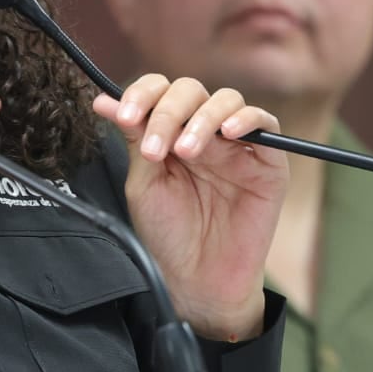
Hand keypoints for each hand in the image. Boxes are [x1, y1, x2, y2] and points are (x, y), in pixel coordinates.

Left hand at [93, 76, 286, 341]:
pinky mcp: (268, 162)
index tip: (122, 115)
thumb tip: (104, 99)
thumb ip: (135, 139)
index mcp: (170, 132)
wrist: (197, 281)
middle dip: (167, 113)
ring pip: (226, 101)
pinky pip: (266, 124)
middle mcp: (203, 132)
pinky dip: (247, 120)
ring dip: (201, 119)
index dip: (141, 95)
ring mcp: (237, 145)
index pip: (159, 91)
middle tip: (156, 150)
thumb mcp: (144, 183)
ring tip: (186, 151)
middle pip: (190, 91)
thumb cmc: (170, 235)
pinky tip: (227, 135)